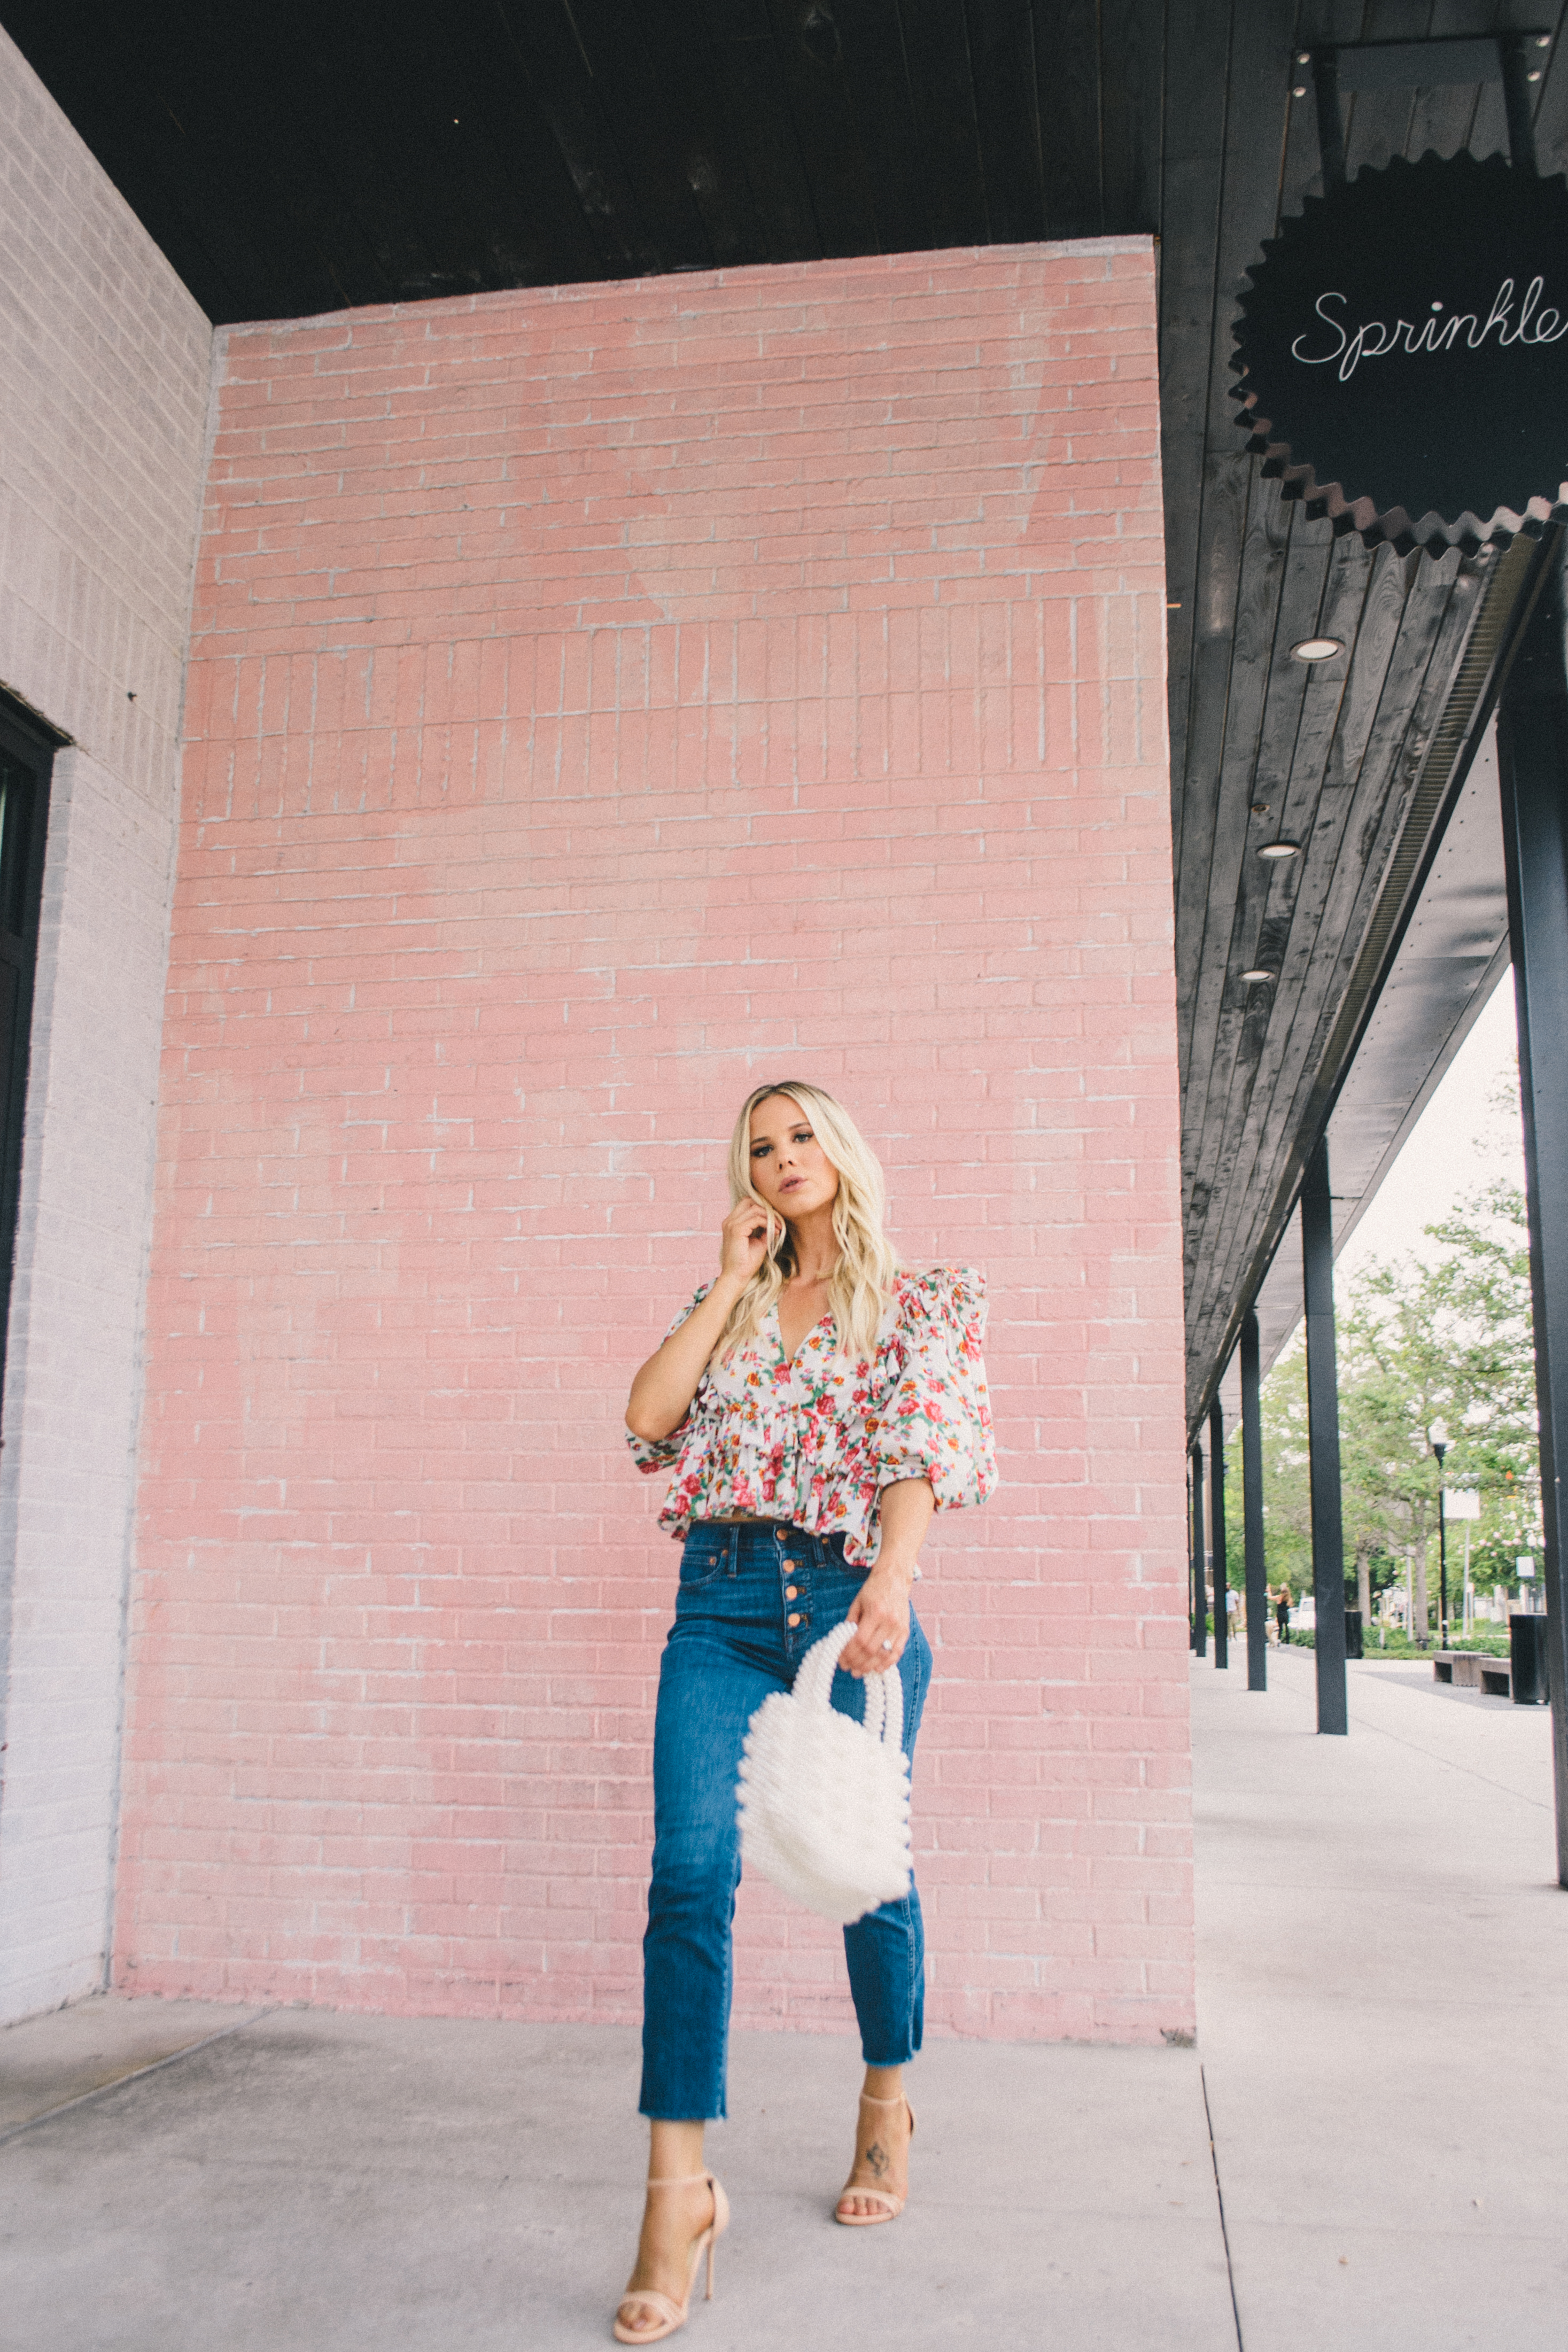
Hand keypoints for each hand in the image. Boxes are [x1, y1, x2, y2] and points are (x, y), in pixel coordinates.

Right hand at [718, 1195, 776, 1288]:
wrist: (737, 1277)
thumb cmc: (746, 1262)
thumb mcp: (758, 1242)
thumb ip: (765, 1230)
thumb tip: (775, 1223)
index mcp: (732, 1223)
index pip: (747, 1204)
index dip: (762, 1207)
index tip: (775, 1219)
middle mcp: (729, 1221)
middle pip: (749, 1201)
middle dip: (766, 1208)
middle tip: (778, 1220)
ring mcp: (731, 1224)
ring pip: (754, 1208)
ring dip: (769, 1216)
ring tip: (779, 1226)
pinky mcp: (736, 1230)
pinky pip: (756, 1219)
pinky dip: (767, 1223)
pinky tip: (775, 1231)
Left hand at [839, 1563, 911, 1677]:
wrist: (894, 1578)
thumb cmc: (873, 1589)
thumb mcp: (857, 1602)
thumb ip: (851, 1622)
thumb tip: (843, 1643)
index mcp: (875, 1612)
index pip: (860, 1640)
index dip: (849, 1653)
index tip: (841, 1659)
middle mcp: (889, 1620)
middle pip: (871, 1650)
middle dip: (857, 1662)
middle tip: (848, 1668)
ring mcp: (899, 1627)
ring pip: (884, 1654)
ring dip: (870, 1666)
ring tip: (859, 1672)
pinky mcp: (905, 1631)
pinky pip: (897, 1652)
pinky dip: (887, 1663)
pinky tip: (876, 1668)